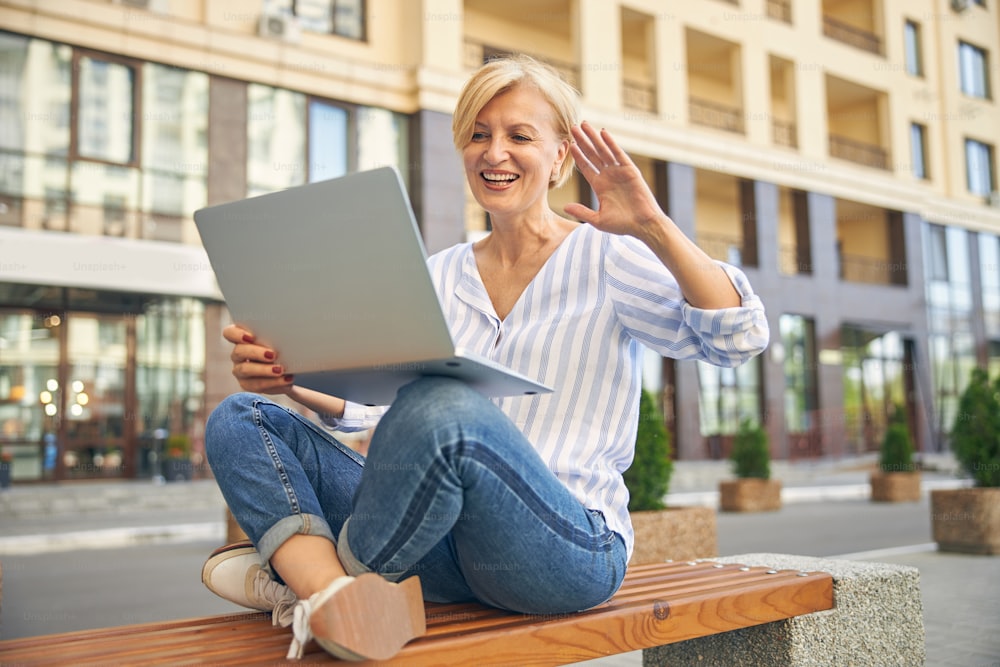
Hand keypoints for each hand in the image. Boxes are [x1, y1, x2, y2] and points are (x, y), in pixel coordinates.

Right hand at [223, 324, 294, 394]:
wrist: (291, 367)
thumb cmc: (285, 346)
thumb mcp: (282, 338)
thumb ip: (279, 334)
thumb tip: (291, 330)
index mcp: (243, 337)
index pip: (230, 333)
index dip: (237, 334)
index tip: (251, 337)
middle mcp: (238, 354)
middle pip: (238, 351)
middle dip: (256, 353)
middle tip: (273, 354)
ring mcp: (241, 370)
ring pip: (245, 370)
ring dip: (264, 370)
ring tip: (281, 370)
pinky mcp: (248, 384)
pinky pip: (257, 385)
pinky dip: (273, 383)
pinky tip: (287, 380)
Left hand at [564, 121, 667, 239]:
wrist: (643, 225)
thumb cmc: (622, 225)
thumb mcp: (598, 220)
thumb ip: (582, 212)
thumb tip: (565, 207)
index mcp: (600, 186)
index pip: (586, 167)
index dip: (578, 156)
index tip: (569, 145)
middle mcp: (608, 176)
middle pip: (592, 154)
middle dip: (582, 141)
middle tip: (572, 127)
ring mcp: (619, 172)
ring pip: (603, 150)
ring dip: (594, 137)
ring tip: (584, 125)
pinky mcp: (630, 170)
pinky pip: (618, 154)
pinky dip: (611, 143)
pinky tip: (603, 132)